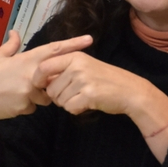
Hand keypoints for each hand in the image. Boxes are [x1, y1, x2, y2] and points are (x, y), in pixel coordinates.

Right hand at [0, 31, 93, 123]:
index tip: (89, 40)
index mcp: (25, 60)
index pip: (54, 49)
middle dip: (49, 80)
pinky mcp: (25, 106)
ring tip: (13, 91)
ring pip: (45, 95)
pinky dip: (26, 105)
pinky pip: (34, 107)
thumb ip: (10, 46)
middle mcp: (30, 74)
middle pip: (54, 77)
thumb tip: (15, 32)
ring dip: (35, 95)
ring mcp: (29, 92)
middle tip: (27, 81)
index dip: (72, 44)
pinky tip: (10, 101)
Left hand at [32, 51, 154, 117]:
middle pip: (50, 88)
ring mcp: (83, 80)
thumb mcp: (86, 66)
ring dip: (68, 103)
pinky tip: (87, 104)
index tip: (41, 86)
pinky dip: (76, 109)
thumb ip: (64, 69)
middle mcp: (77, 66)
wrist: (130, 90)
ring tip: (83, 98)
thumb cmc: (106, 79)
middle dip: (58, 96)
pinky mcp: (89, 95)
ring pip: (59, 100)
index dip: (38, 79)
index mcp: (75, 57)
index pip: (44, 67)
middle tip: (73, 95)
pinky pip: (70, 108)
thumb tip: (42, 80)